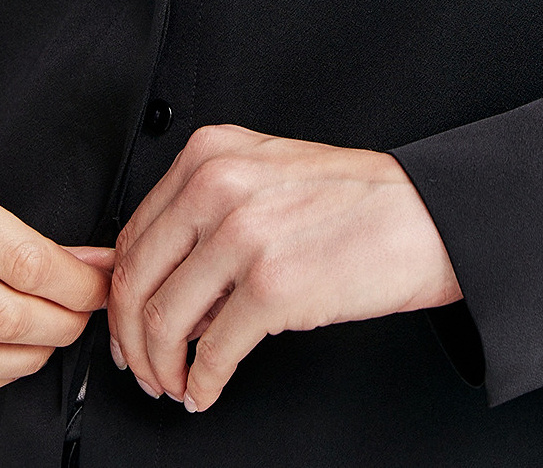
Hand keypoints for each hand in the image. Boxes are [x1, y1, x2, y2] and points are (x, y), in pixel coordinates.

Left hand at [108, 124, 461, 410]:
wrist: (422, 216)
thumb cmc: (352, 199)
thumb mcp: (264, 176)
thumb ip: (205, 212)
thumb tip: (163, 285)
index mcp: (210, 153)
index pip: (132, 233)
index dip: (119, 294)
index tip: (124, 324)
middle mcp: (217, 184)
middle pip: (134, 280)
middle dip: (130, 340)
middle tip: (141, 367)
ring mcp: (242, 234)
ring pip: (162, 320)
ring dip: (161, 368)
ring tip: (175, 384)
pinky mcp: (271, 286)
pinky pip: (212, 352)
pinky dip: (202, 383)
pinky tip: (207, 390)